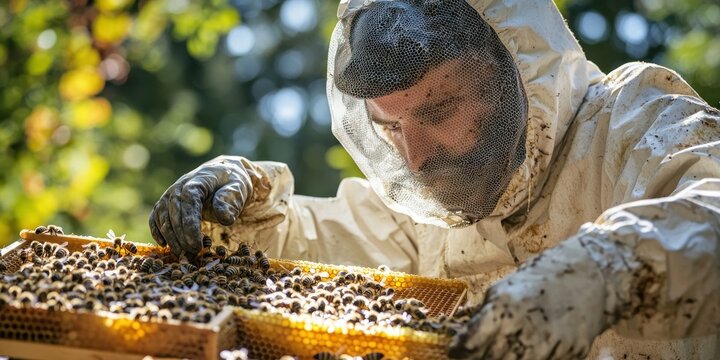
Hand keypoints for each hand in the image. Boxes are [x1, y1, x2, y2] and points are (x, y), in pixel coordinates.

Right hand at [149, 156, 253, 256]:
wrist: (221, 174)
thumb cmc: (230, 183)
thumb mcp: (238, 188)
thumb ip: (231, 201)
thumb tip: (225, 219)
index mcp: (199, 180)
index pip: (189, 201)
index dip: (190, 224)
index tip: (197, 244)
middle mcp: (180, 186)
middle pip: (174, 211)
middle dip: (182, 235)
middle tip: (193, 253)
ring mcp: (170, 194)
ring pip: (163, 216)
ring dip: (170, 237)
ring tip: (182, 254)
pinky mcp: (165, 202)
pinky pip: (155, 216)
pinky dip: (157, 230)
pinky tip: (164, 245)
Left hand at [449, 236, 611, 359]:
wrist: (593, 273)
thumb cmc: (543, 277)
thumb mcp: (506, 287)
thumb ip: (486, 313)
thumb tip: (464, 337)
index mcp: (503, 307)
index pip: (470, 343)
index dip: (461, 350)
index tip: (457, 351)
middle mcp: (524, 327)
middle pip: (489, 359)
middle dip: (480, 357)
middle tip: (478, 354)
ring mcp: (548, 344)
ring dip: (504, 359)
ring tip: (505, 350)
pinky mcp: (569, 353)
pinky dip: (532, 359)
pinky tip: (527, 351)